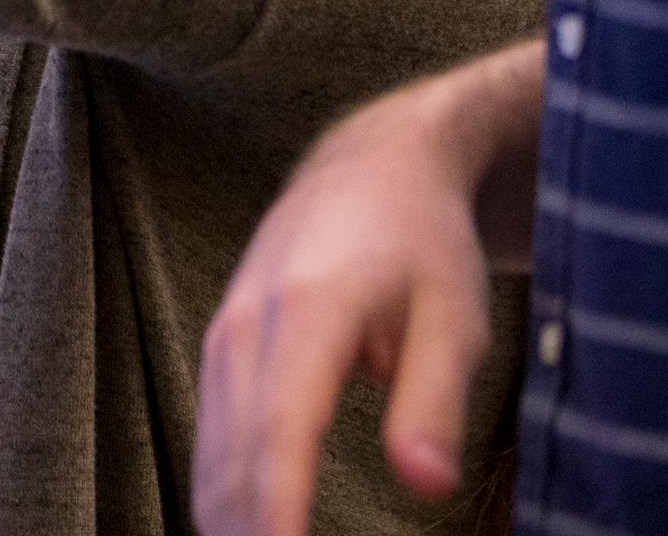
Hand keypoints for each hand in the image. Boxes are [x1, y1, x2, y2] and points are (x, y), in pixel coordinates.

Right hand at [194, 39, 547, 535]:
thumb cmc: (424, 242)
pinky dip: (229, 502)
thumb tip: (426, 484)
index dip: (278, 519)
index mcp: (311, 307)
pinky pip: (212, 442)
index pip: (281, 434)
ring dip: (236, 529)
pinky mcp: (220, 347)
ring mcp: (225, 333)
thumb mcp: (456, 313)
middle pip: (234, 461)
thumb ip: (437, 398)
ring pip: (212, 461)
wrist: (372, 167)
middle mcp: (249, 322)